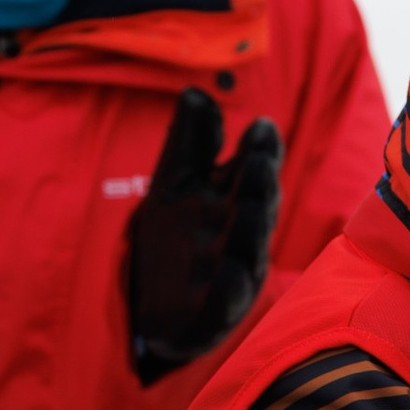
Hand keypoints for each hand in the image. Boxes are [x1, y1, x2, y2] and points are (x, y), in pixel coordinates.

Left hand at [129, 90, 281, 379]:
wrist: (147, 311)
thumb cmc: (172, 240)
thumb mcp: (174, 183)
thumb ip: (190, 141)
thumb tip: (196, 93)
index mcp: (232, 202)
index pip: (250, 171)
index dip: (258, 152)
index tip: (261, 127)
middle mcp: (239, 237)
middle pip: (256, 208)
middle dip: (259, 184)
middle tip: (261, 158)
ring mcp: (231, 278)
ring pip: (248, 251)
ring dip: (252, 228)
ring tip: (251, 204)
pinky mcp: (213, 316)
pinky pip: (226, 302)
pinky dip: (231, 289)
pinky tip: (231, 275)